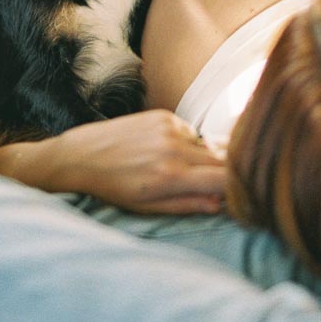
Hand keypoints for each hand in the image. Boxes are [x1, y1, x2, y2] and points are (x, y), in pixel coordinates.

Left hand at [0, 111, 225, 214]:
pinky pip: (189, 131)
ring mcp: (169, 127)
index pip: (226, 179)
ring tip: (179, 169)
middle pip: (222, 160)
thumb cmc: (113, 187)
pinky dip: (186, 143)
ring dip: (204, 158)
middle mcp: (174, 148)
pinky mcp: (163, 115)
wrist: (80, 156)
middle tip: (216, 186)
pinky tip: (165, 151)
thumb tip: (222, 204)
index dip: (238, 189)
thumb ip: (188, 204)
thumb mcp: (149, 206)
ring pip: (207, 145)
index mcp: (172, 176)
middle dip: (224, 174)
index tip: (240, 197)